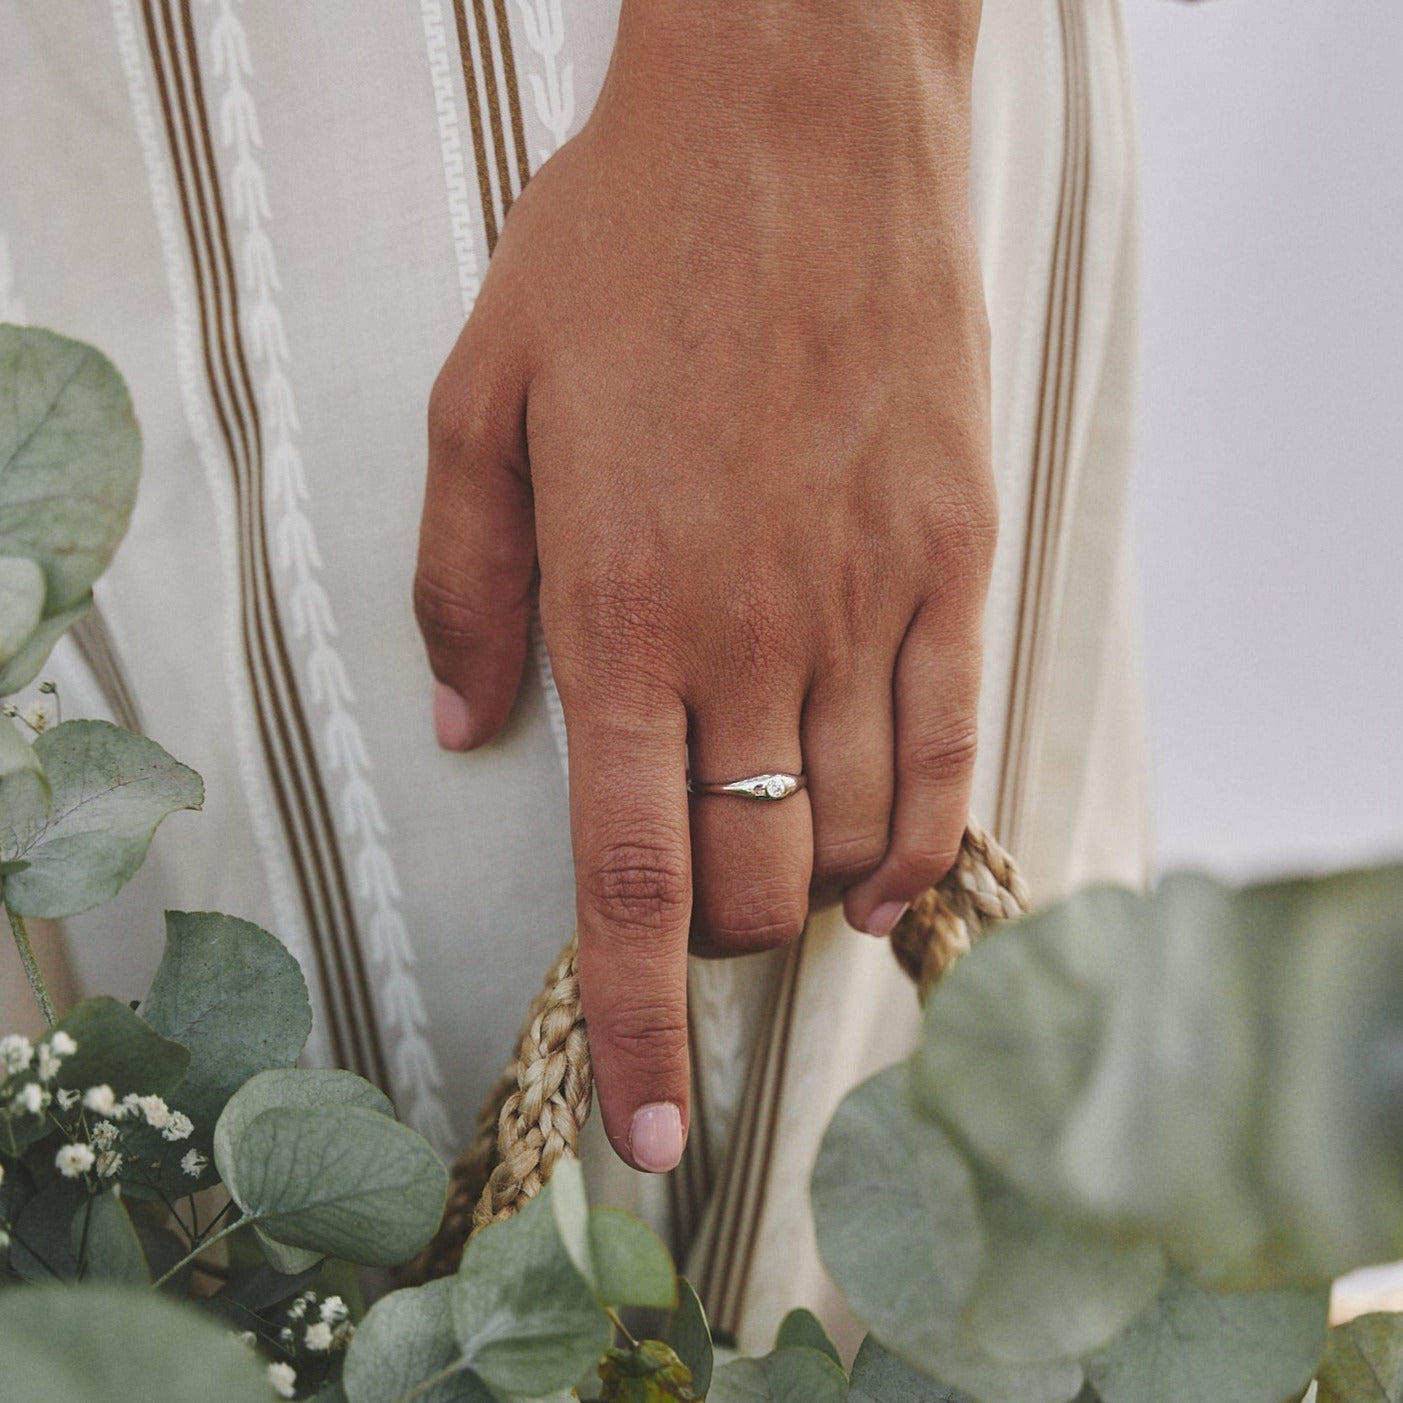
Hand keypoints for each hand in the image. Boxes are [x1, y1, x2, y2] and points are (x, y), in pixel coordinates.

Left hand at [415, 0, 991, 1172]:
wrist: (799, 125)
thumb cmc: (630, 249)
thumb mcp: (485, 400)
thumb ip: (468, 583)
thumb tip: (471, 726)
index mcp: (621, 612)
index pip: (633, 879)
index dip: (637, 1023)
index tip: (647, 1131)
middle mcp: (752, 633)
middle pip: (750, 880)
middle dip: (719, 946)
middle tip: (700, 924)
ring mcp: (867, 598)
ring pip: (850, 832)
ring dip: (810, 896)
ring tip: (784, 888)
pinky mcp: (952, 555)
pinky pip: (951, 746)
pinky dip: (924, 839)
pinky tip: (893, 875)